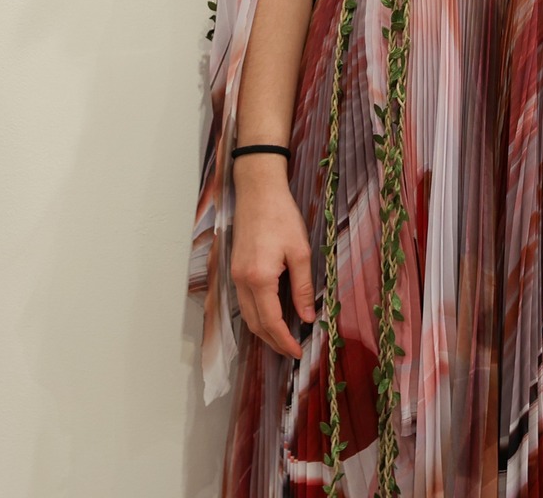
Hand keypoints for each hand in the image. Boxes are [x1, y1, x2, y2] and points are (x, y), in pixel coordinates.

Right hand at [228, 158, 314, 359]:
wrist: (258, 191)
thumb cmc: (281, 216)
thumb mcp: (300, 252)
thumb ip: (303, 288)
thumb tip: (308, 316)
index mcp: (259, 278)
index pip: (271, 322)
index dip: (284, 341)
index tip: (298, 352)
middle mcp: (242, 280)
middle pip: (254, 324)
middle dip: (273, 341)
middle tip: (291, 351)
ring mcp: (235, 274)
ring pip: (246, 314)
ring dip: (263, 331)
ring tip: (282, 339)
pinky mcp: (235, 267)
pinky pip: (243, 301)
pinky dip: (256, 315)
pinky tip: (270, 316)